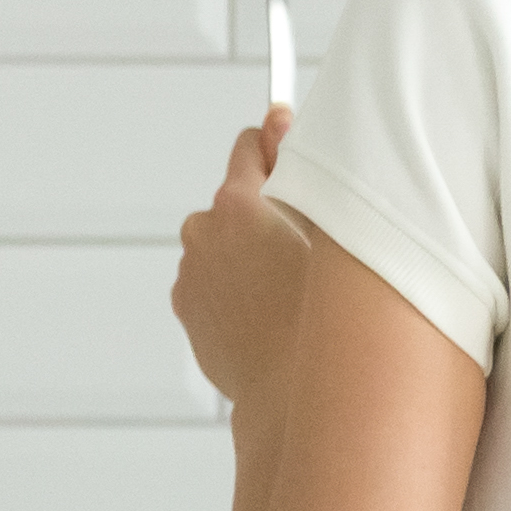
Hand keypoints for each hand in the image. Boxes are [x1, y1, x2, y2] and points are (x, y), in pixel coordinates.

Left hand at [171, 111, 304, 404]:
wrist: (292, 392)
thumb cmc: (319, 311)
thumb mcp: (323, 226)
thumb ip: (293, 163)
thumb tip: (276, 118)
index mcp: (237, 204)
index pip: (250, 146)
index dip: (276, 149)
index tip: (291, 153)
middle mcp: (203, 233)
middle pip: (235, 198)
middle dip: (264, 210)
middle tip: (304, 243)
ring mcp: (190, 273)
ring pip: (224, 243)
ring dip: (248, 251)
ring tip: (288, 287)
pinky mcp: (186, 308)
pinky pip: (213, 279)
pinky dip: (234, 285)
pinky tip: (266, 310)